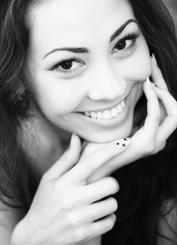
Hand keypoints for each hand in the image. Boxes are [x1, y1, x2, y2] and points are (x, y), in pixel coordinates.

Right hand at [11, 134, 128, 244]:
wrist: (33, 237)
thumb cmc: (43, 204)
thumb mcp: (49, 180)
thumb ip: (66, 160)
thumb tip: (77, 138)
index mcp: (63, 183)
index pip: (91, 162)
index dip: (110, 151)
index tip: (123, 142)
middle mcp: (71, 199)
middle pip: (111, 184)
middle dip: (109, 186)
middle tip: (98, 189)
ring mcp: (79, 218)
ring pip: (112, 204)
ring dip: (107, 204)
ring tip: (94, 206)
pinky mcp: (85, 234)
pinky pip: (110, 222)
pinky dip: (106, 220)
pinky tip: (94, 219)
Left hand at [84, 54, 176, 182]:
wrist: (90, 166)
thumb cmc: (99, 146)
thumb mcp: (117, 123)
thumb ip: (129, 110)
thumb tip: (132, 86)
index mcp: (153, 134)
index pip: (166, 107)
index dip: (161, 86)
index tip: (151, 66)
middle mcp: (158, 139)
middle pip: (174, 107)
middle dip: (165, 84)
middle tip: (152, 65)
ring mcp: (154, 143)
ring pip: (173, 111)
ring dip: (163, 91)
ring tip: (149, 78)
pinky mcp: (146, 144)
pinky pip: (155, 117)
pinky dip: (153, 100)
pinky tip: (146, 87)